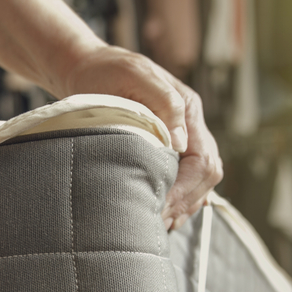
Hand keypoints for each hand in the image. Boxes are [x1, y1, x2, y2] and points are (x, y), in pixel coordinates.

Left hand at [62, 45, 222, 229]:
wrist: (85, 67)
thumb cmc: (105, 71)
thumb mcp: (134, 77)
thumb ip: (164, 104)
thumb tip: (181, 144)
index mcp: (186, 107)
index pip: (203, 158)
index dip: (185, 187)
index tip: (162, 206)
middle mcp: (189, 124)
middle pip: (207, 173)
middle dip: (186, 200)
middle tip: (161, 221)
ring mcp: (180, 136)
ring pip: (199, 180)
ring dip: (184, 204)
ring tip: (162, 224)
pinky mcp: (166, 147)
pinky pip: (184, 178)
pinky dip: (177, 199)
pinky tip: (164, 214)